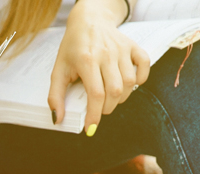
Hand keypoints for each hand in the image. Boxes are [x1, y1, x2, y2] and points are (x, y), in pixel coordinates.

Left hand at [49, 0, 149, 134]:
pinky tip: (129, 84)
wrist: (88, 20)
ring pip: (129, 83)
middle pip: (114, 91)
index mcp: (86, 60)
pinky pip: (145, 65)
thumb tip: (57, 119)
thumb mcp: (58, 69)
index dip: (94, 115)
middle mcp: (106, 54)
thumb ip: (55, 96)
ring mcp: (121, 50)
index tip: (90, 128)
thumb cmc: (73, 47)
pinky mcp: (133, 46)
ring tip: (110, 98)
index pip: (95, 94)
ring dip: (121, 97)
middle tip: (99, 109)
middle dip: (107, 108)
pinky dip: (141, 79)